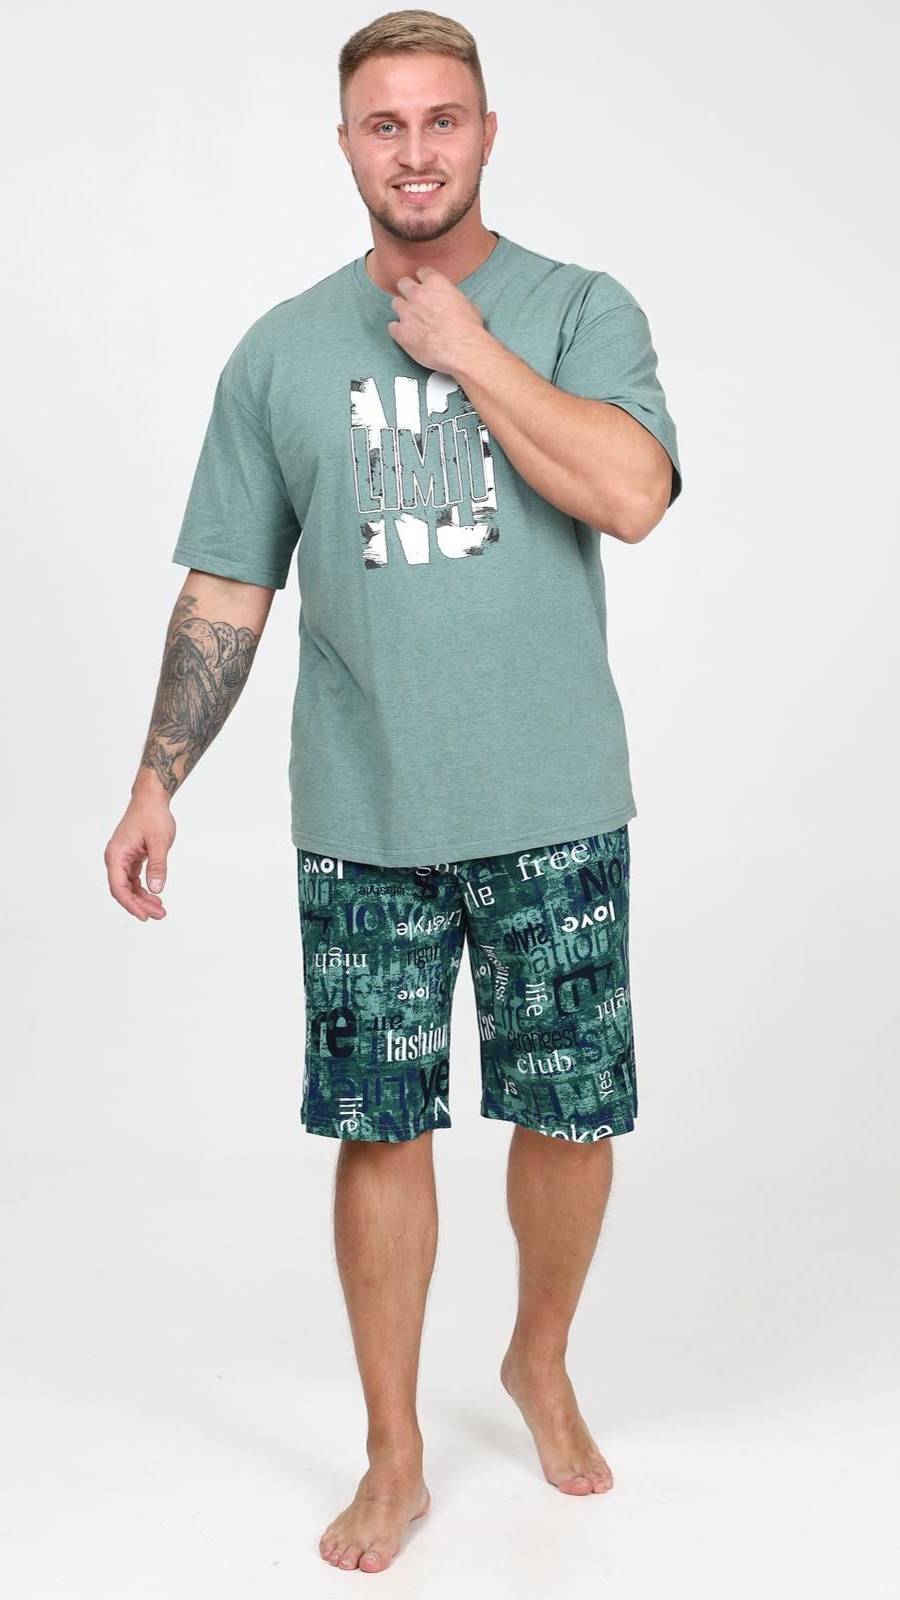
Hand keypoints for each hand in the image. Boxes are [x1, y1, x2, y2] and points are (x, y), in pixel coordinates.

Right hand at [104, 795, 175, 920]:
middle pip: (122, 890)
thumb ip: (157, 866)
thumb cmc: (152, 816)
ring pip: (128, 887)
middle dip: (139, 905)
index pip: (118, 887)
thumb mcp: (159, 842)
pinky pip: (133, 879)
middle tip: (159, 915)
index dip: (131, 904)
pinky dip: (143, 889)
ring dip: (142, 899)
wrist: (151, 799)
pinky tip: (155, 897)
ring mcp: (122, 859)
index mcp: (116, 855)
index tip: (144, 916)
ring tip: (159, 910)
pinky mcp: (129, 858)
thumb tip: (156, 889)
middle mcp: (115, 858)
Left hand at [386, 265, 486, 374]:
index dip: (424, 280)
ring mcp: (407, 313)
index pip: (422, 272)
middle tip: (415, 301)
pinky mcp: (401, 332)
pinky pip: (392, 327)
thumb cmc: (468, 330)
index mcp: (435, 284)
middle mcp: (417, 294)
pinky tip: (406, 335)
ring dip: (402, 310)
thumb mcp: (467, 305)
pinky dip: (398, 330)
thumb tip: (454, 304)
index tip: (425, 286)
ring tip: (411, 320)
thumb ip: (453, 299)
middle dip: (408, 291)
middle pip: (403, 283)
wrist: (461, 350)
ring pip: (395, 303)